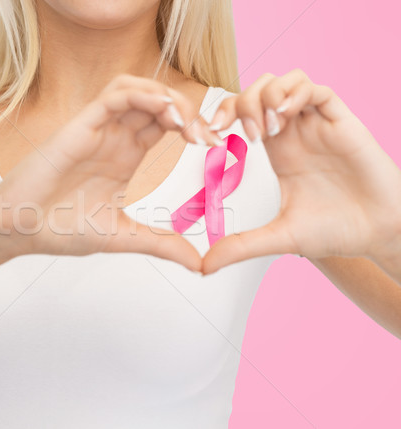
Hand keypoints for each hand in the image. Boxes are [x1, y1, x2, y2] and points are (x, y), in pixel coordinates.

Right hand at [0, 74, 218, 271]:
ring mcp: (98, 129)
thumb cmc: (60, 229)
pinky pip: (114, 95)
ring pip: (138, 90)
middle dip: (189, 111)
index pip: (166, 124)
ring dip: (167, 98)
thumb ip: (161, 244)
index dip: (194, 127)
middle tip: (209, 135)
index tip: (217, 146)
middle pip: (158, 102)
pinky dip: (142, 95)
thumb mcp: (123, 236)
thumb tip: (198, 263)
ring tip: (187, 123)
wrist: (19, 230)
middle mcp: (114, 137)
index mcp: (125, 156)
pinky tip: (163, 112)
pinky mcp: (80, 125)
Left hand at [203, 69, 400, 273]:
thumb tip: (204, 266)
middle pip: (258, 90)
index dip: (222, 115)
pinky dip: (296, 94)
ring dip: (268, 95)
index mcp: (277, 151)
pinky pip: (317, 89)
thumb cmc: (335, 231)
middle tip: (246, 136)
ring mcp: (317, 125)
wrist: (378, 234)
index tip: (211, 136)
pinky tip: (285, 118)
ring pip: (285, 81)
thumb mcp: (279, 238)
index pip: (241, 114)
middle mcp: (294, 133)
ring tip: (266, 127)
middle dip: (242, 103)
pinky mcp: (342, 122)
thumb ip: (241, 246)